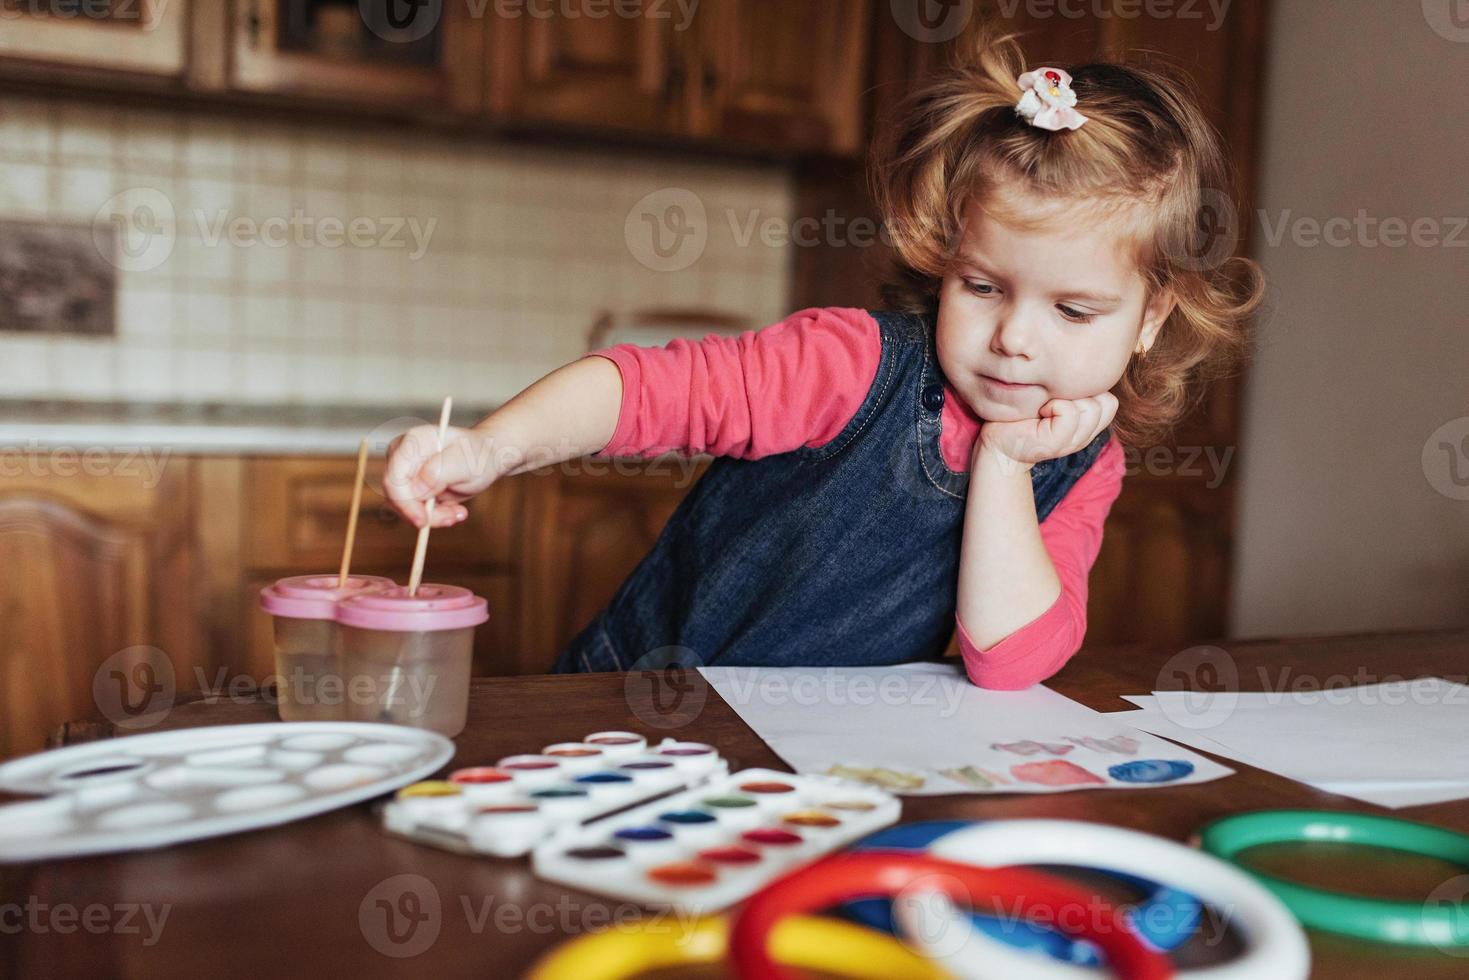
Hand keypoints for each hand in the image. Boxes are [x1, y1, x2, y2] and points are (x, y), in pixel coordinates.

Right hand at [383, 425, 500, 528]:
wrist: (486, 459)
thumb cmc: (477, 455)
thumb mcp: (465, 462)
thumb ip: (439, 472)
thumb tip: (415, 489)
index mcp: (412, 442)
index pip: (393, 478)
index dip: (404, 503)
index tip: (423, 520)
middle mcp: (402, 457)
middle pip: (396, 496)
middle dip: (424, 513)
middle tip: (453, 516)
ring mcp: (405, 474)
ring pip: (405, 508)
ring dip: (434, 517)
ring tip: (459, 512)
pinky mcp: (412, 490)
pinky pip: (415, 512)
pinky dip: (436, 516)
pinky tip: (456, 511)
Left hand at [977, 392, 1117, 469]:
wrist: (998, 441)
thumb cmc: (1023, 413)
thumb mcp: (1056, 396)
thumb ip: (1076, 388)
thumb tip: (1091, 362)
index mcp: (1087, 427)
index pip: (1111, 402)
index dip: (1089, 391)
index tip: (1061, 395)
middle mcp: (1084, 437)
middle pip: (1107, 403)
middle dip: (1080, 393)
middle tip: (1052, 401)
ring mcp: (1073, 443)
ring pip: (1092, 407)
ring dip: (1066, 399)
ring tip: (1045, 406)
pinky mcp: (1057, 444)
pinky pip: (1069, 411)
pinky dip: (1054, 405)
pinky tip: (1040, 411)